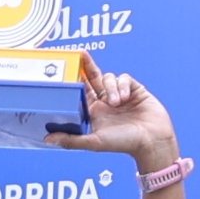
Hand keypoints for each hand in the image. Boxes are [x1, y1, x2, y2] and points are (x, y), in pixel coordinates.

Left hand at [52, 69, 178, 172]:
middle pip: (92, 78)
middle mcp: (104, 102)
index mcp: (93, 112)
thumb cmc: (124, 144)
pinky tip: (127, 98)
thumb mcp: (94, 142)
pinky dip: (123, 86)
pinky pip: (124, 78)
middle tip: (80, 54)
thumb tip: (47, 139)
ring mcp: (119, 94)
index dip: (74, 79)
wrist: (152, 141)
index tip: (66, 68)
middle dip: (87, 65)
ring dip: (111, 88)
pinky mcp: (134, 89)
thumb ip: (71, 140)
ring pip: (108, 78)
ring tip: (117, 103)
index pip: (79, 91)